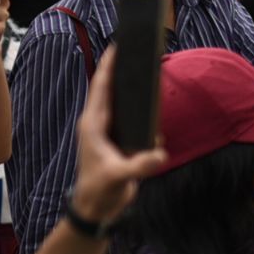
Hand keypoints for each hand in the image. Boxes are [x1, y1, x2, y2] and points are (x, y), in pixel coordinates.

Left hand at [70, 44, 167, 223]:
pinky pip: (132, 116)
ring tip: (146, 69)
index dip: (108, 66)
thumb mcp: (118, 176)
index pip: (101, 88)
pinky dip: (141, 106)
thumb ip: (138, 165)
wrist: (96, 208)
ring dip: (131, 86)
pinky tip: (153, 102)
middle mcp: (100, 123)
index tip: (117, 45)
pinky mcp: (120, 140)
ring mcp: (110, 131)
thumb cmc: (100, 189)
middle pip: (110, 88)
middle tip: (135, 49)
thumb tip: (160, 154)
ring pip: (120, 101)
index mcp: (93, 124)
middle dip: (120, 68)